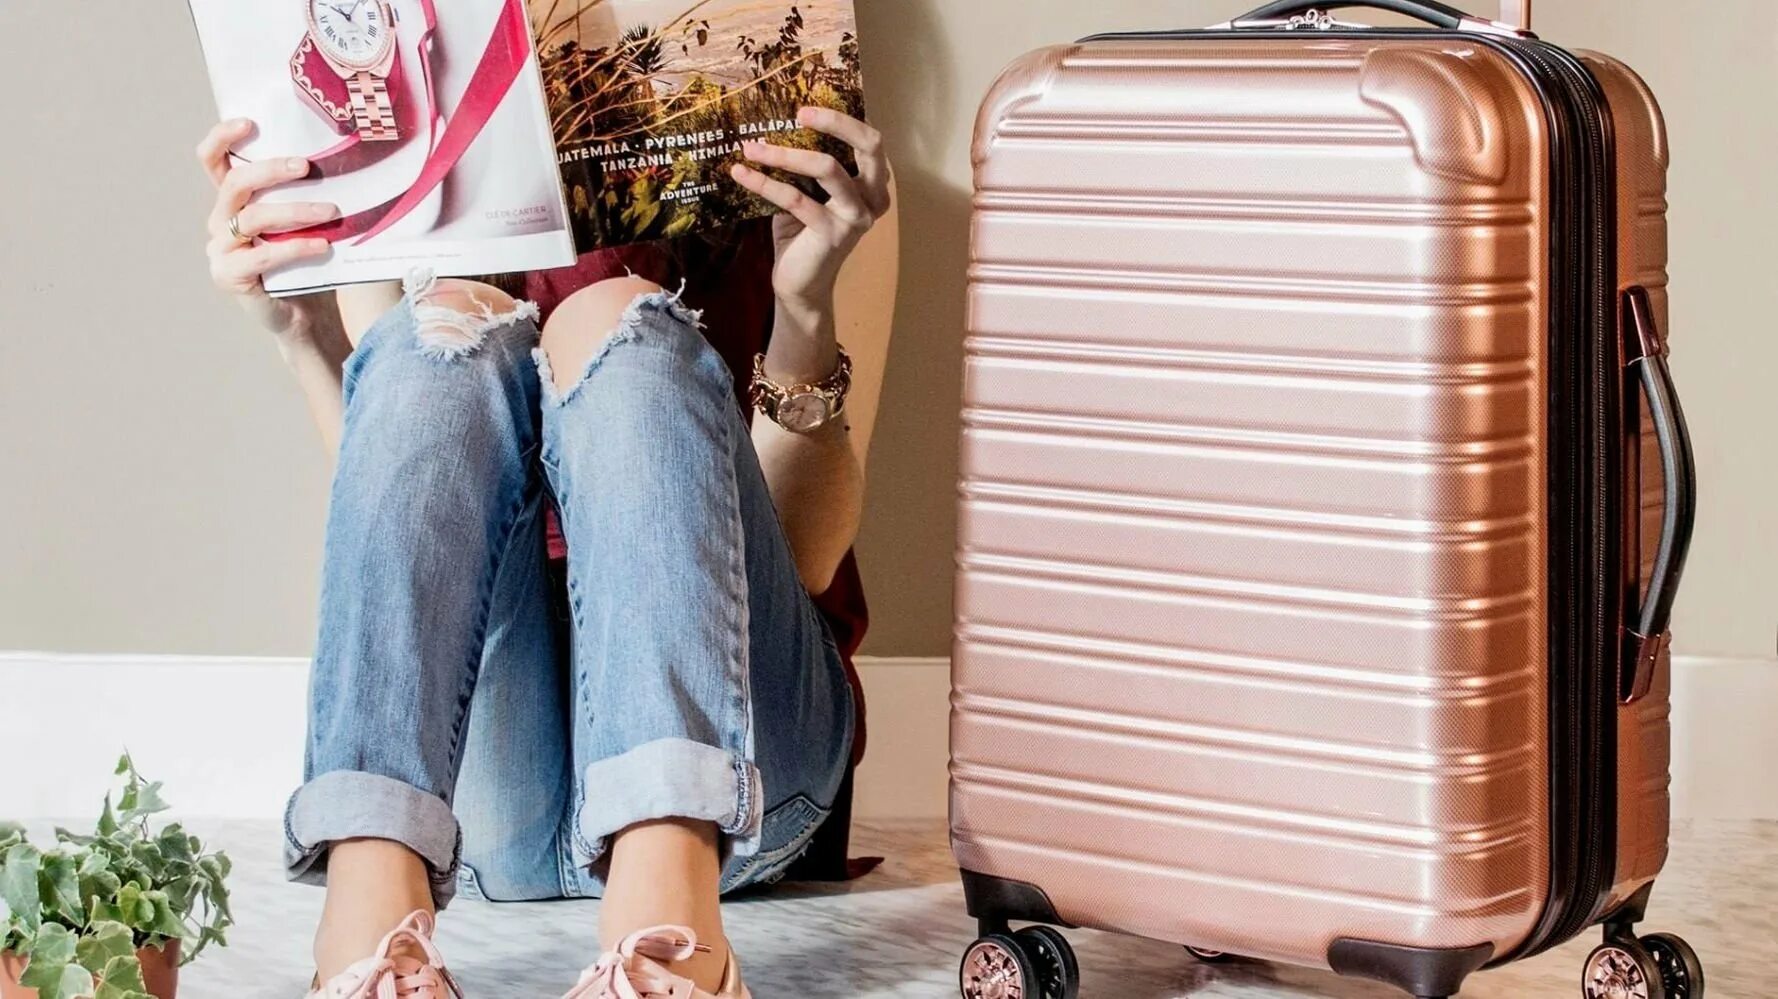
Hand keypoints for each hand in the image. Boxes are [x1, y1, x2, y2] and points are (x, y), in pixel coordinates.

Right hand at [196, 119, 341, 342]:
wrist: (305, 313)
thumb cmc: (307, 260)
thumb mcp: (304, 221)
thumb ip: (305, 193)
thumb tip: (347, 158)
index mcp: (232, 201)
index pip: (213, 160)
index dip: (222, 138)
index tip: (250, 123)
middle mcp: (218, 220)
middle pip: (235, 184)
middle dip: (271, 170)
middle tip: (307, 166)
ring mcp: (221, 249)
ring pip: (252, 218)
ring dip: (295, 210)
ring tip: (332, 211)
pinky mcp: (230, 276)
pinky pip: (261, 256)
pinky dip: (294, 248)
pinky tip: (322, 245)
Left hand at [730, 106, 891, 317]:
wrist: (801, 284)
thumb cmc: (803, 234)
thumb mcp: (809, 192)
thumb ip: (806, 164)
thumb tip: (772, 124)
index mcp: (873, 185)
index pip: (870, 140)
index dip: (843, 119)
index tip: (805, 108)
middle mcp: (874, 199)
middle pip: (869, 146)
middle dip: (835, 122)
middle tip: (799, 113)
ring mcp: (857, 217)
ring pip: (827, 167)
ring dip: (784, 153)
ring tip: (751, 146)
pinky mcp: (833, 235)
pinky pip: (795, 198)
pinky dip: (764, 182)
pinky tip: (740, 173)